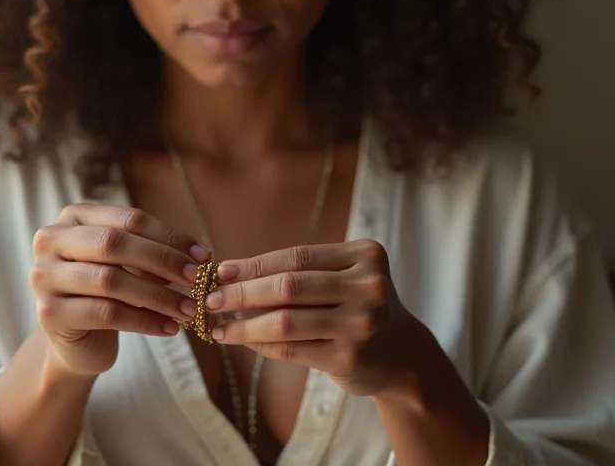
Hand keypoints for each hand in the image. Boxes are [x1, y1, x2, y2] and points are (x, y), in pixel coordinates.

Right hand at [30, 204, 207, 376]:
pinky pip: (106, 314)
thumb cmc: (109, 292)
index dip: (169, 236)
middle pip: (115, 244)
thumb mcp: (130, 265)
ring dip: (158, 296)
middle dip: (163, 261)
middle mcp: (51, 240)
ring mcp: (44, 276)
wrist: (76, 340)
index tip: (202, 255)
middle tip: (198, 279)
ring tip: (189, 309)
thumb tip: (198, 256)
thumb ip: (154, 254)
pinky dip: (144, 321)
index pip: (129, 219)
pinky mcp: (48, 313)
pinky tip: (169, 328)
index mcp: (74, 216)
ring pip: (111, 281)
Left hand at [204, 239, 420, 397]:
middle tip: (211, 299)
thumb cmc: (358, 305)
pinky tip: (243, 341)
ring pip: (286, 321)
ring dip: (245, 324)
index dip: (255, 264)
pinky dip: (261, 344)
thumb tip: (232, 274)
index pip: (297, 257)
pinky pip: (292, 349)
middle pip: (289, 286)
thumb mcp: (344, 276)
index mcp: (365, 255)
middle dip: (243, 293)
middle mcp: (368, 287)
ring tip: (219, 326)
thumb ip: (301, 272)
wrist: (403, 355)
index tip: (221, 271)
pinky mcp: (350, 359)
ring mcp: (361, 324)